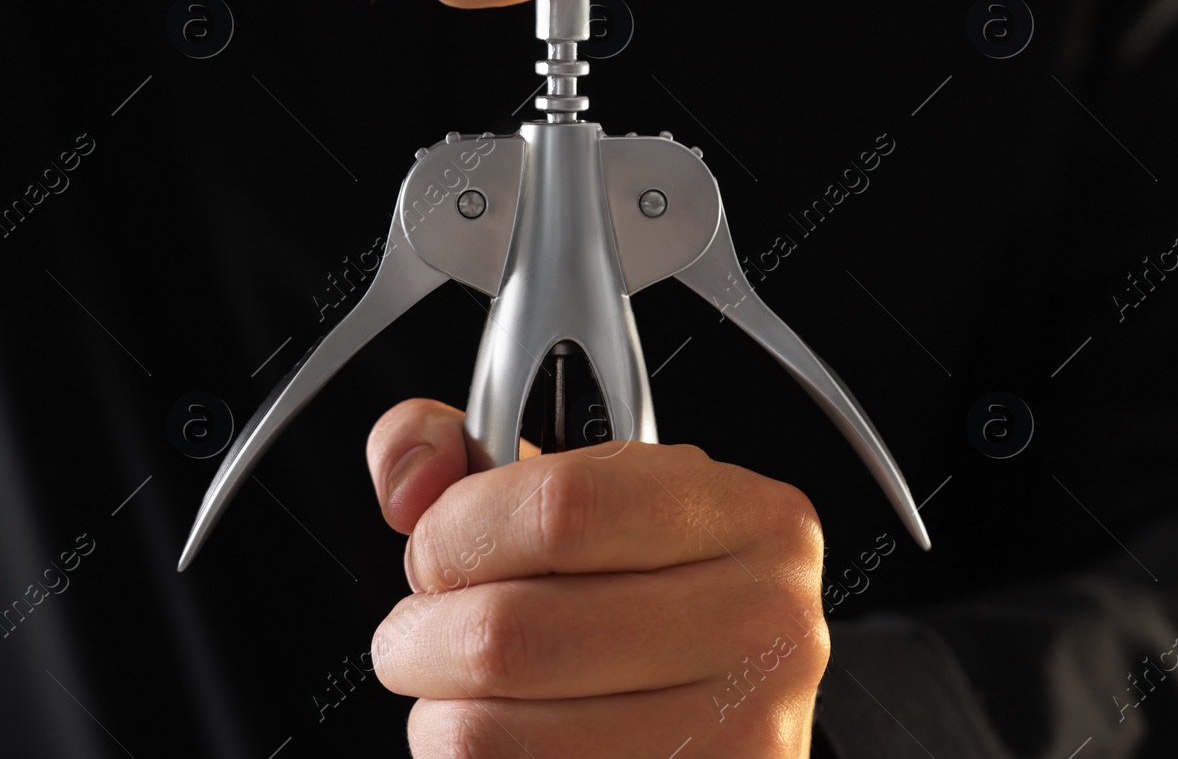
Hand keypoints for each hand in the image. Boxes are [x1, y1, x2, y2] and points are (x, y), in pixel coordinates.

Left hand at [365, 398, 830, 756]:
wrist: (729, 711)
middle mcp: (762, 619)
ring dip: (438, 718)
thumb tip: (412, 474)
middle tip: (424, 635)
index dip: (458, 531)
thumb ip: (470, 450)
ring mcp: (739, 729)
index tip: (436, 549)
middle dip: (421, 636)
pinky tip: (512, 740)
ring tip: (464, 695)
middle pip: (510, 632)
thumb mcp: (587, 490)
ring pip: (491, 734)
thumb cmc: (651, 595)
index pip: (560, 506)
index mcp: (748, 515)